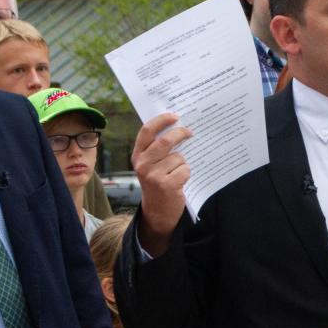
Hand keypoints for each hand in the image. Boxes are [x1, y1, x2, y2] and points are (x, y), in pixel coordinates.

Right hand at [131, 113, 191, 255]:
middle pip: (165, 141)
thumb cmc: (158, 183)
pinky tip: (179, 182)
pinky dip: (186, 174)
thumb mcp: (151, 165)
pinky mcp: (166, 185)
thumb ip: (157, 148)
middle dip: (180, 133)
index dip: (161, 120)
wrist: (158, 212)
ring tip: (177, 172)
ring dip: (183, 163)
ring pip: (178, 157)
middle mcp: (142, 165)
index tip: (174, 115)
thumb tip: (177, 125)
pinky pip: (184, 170)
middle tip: (189, 132)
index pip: (147, 131)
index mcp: (138, 156)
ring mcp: (153, 175)